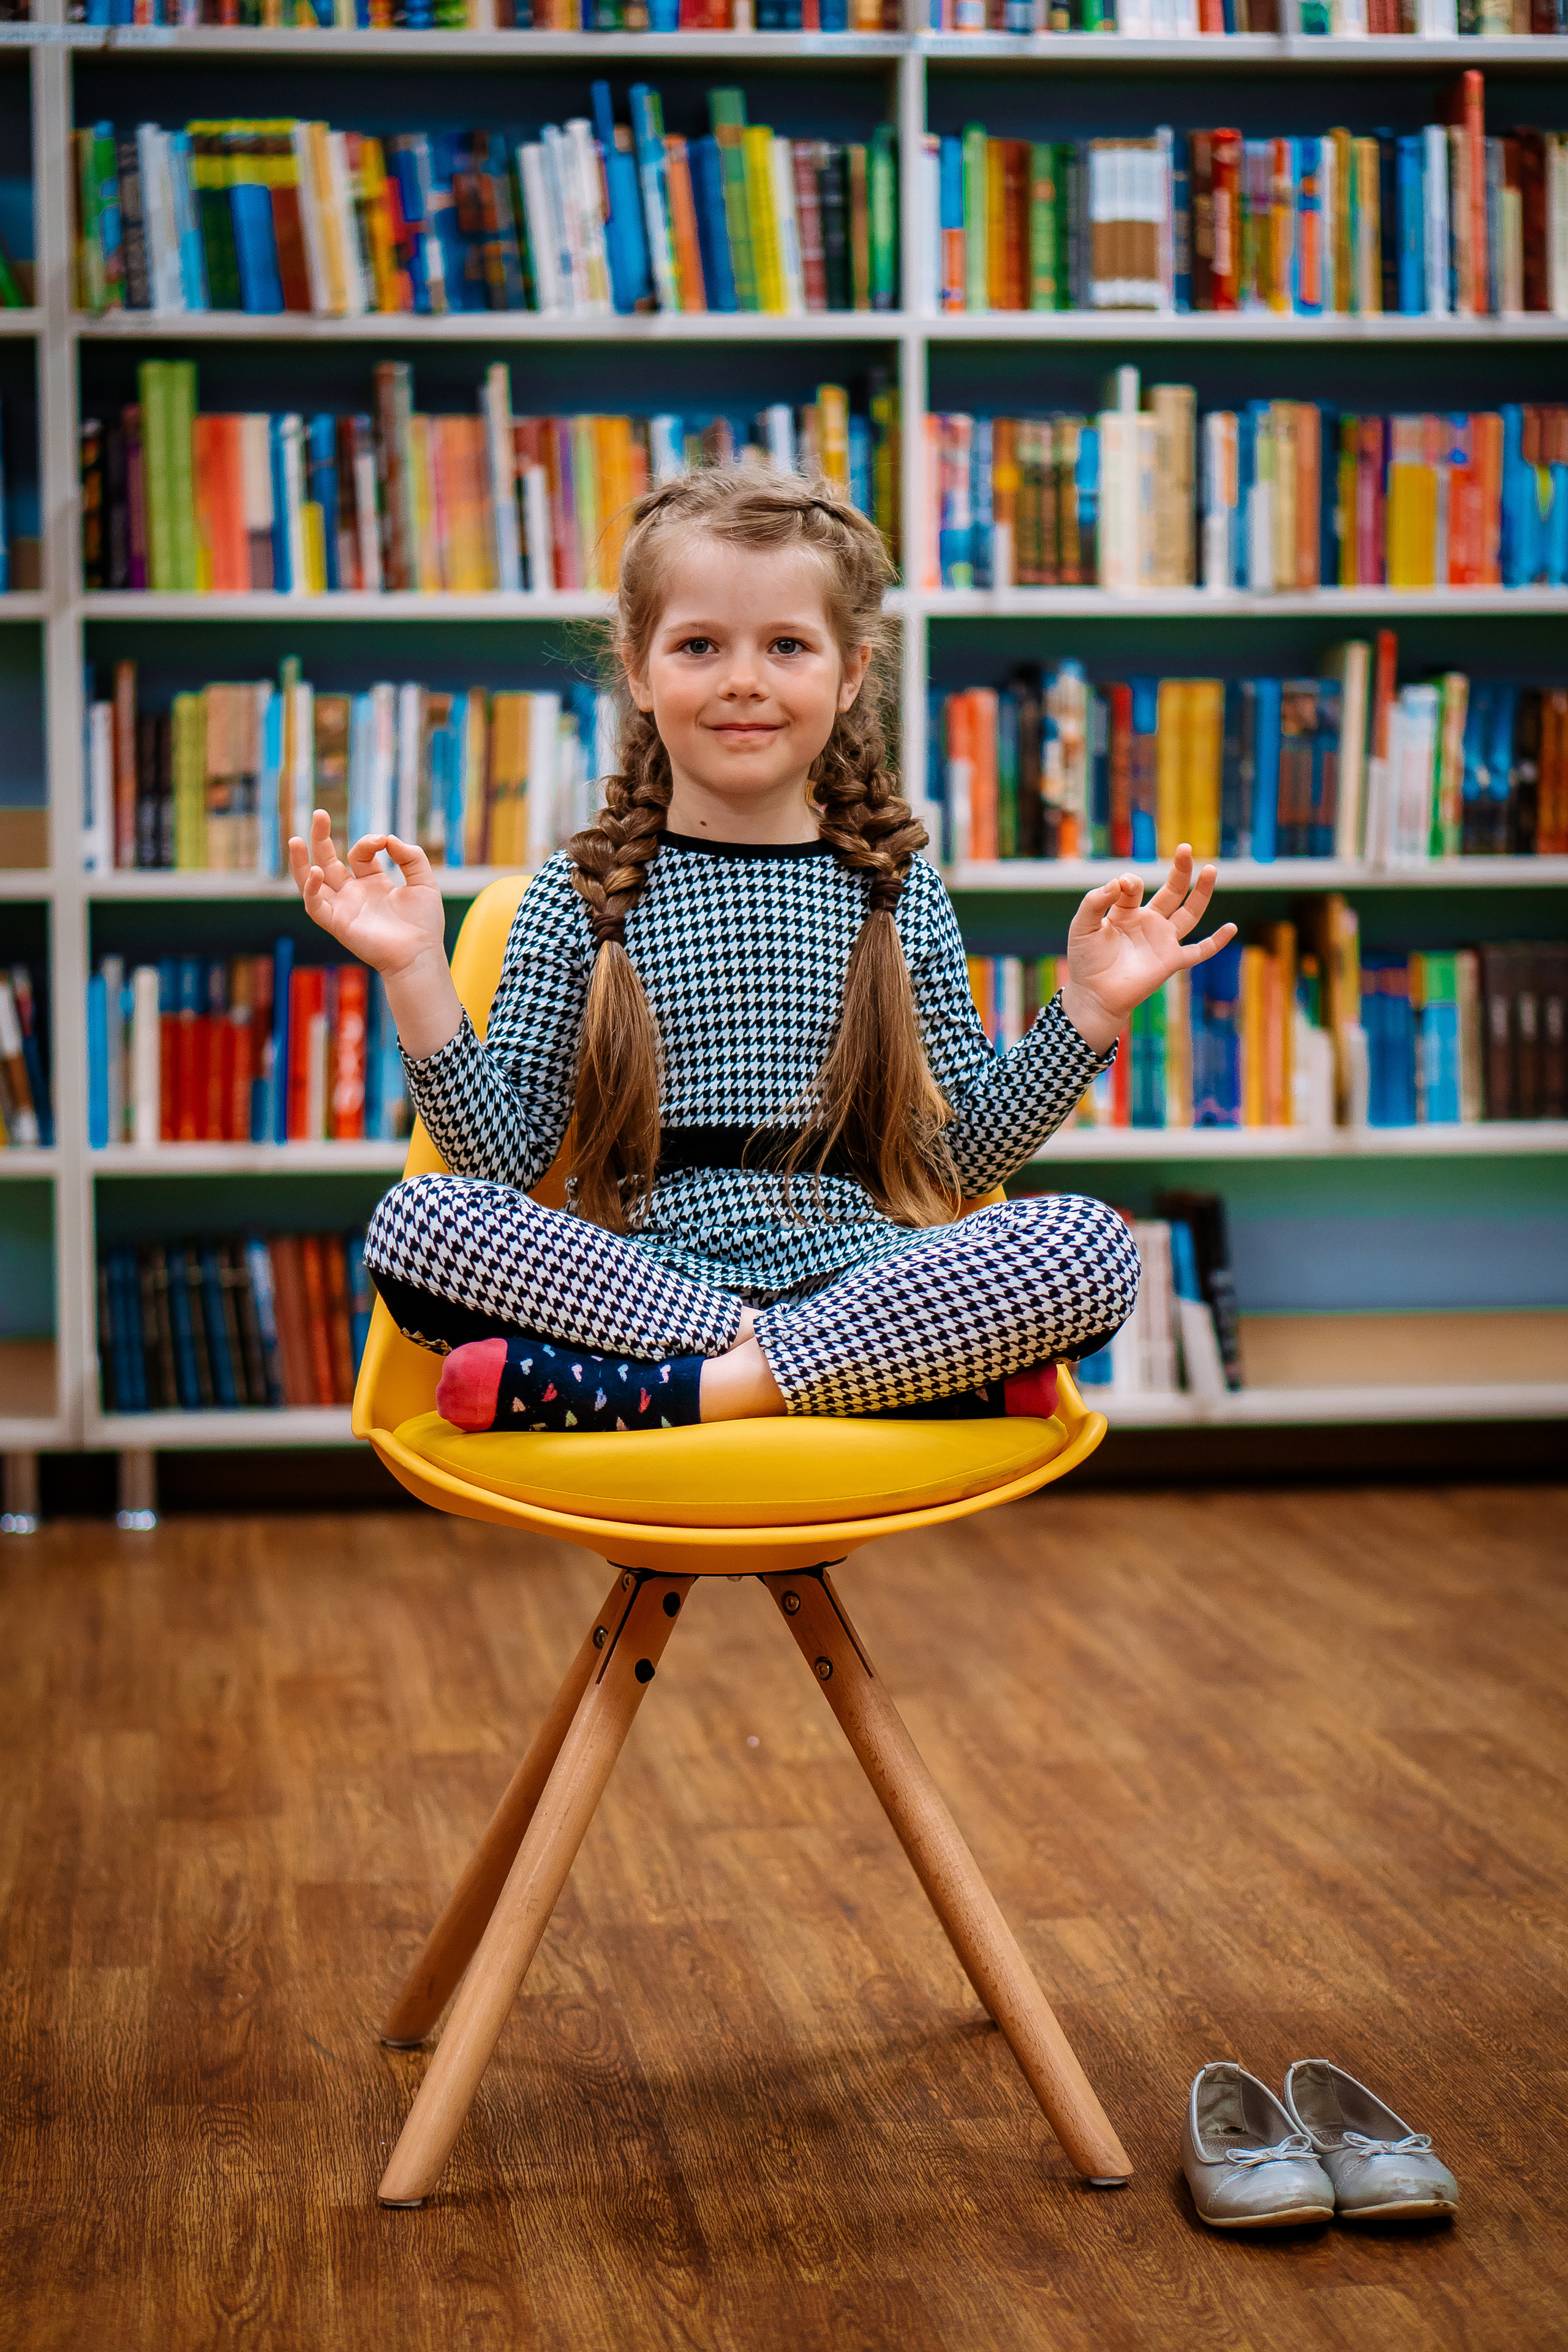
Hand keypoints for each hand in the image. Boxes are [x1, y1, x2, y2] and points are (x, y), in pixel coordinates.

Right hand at [288, 811, 444, 978]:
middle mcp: (354, 894)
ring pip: (312, 882)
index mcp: (373, 884)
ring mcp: (343, 908)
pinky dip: (311, 889)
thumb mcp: (424, 882)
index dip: (369, 843)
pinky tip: (315, 871)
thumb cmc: (424, 925)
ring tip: (295, 839)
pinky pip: (315, 905)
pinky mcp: (337, 923)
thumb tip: (389, 838)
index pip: (360, 855)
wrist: (421, 955)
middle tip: (319, 813)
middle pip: (328, 861)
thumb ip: (411, 857)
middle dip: (321, 838)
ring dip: (301, 861)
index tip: (384, 842)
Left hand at [1059, 846, 1237, 1057]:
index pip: (1133, 887)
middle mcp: (1148, 923)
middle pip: (1172, 892)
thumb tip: (1118, 882)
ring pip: (1189, 913)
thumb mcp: (1083, 925)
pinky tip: (1231, 928)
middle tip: (1185, 848)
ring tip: (1210, 870)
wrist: (1093, 995)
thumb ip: (1095, 901)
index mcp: (1127, 912)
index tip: (1118, 887)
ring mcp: (1162, 942)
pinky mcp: (1171, 962)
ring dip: (1201, 892)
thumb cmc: (1085, 961)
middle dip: (1180, 871)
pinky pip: (1199, 951)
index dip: (1128, 883)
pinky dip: (1216, 942)